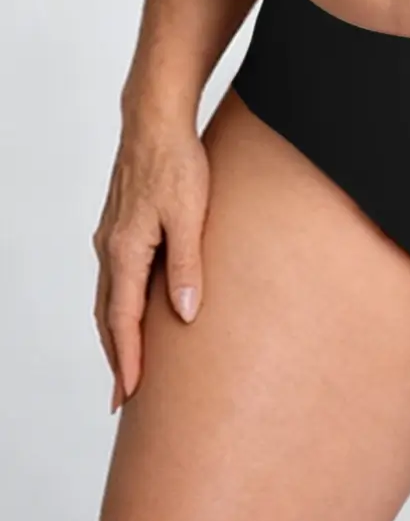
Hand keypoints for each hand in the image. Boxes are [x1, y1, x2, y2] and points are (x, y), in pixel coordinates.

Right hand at [92, 112, 209, 412]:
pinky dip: (119, 305)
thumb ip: (187, 266)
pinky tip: (132, 310)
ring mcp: (112, 236)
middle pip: (108, 316)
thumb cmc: (177, 163)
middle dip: (116, 357)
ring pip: (109, 297)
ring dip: (116, 333)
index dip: (127, 359)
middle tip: (122, 397)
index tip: (129, 394)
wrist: (156, 122)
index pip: (123, 320)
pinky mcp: (121, 225)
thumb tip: (185, 315)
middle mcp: (110, 248)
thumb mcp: (191, 216)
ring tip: (127, 363)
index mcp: (125, 251)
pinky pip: (115, 277)